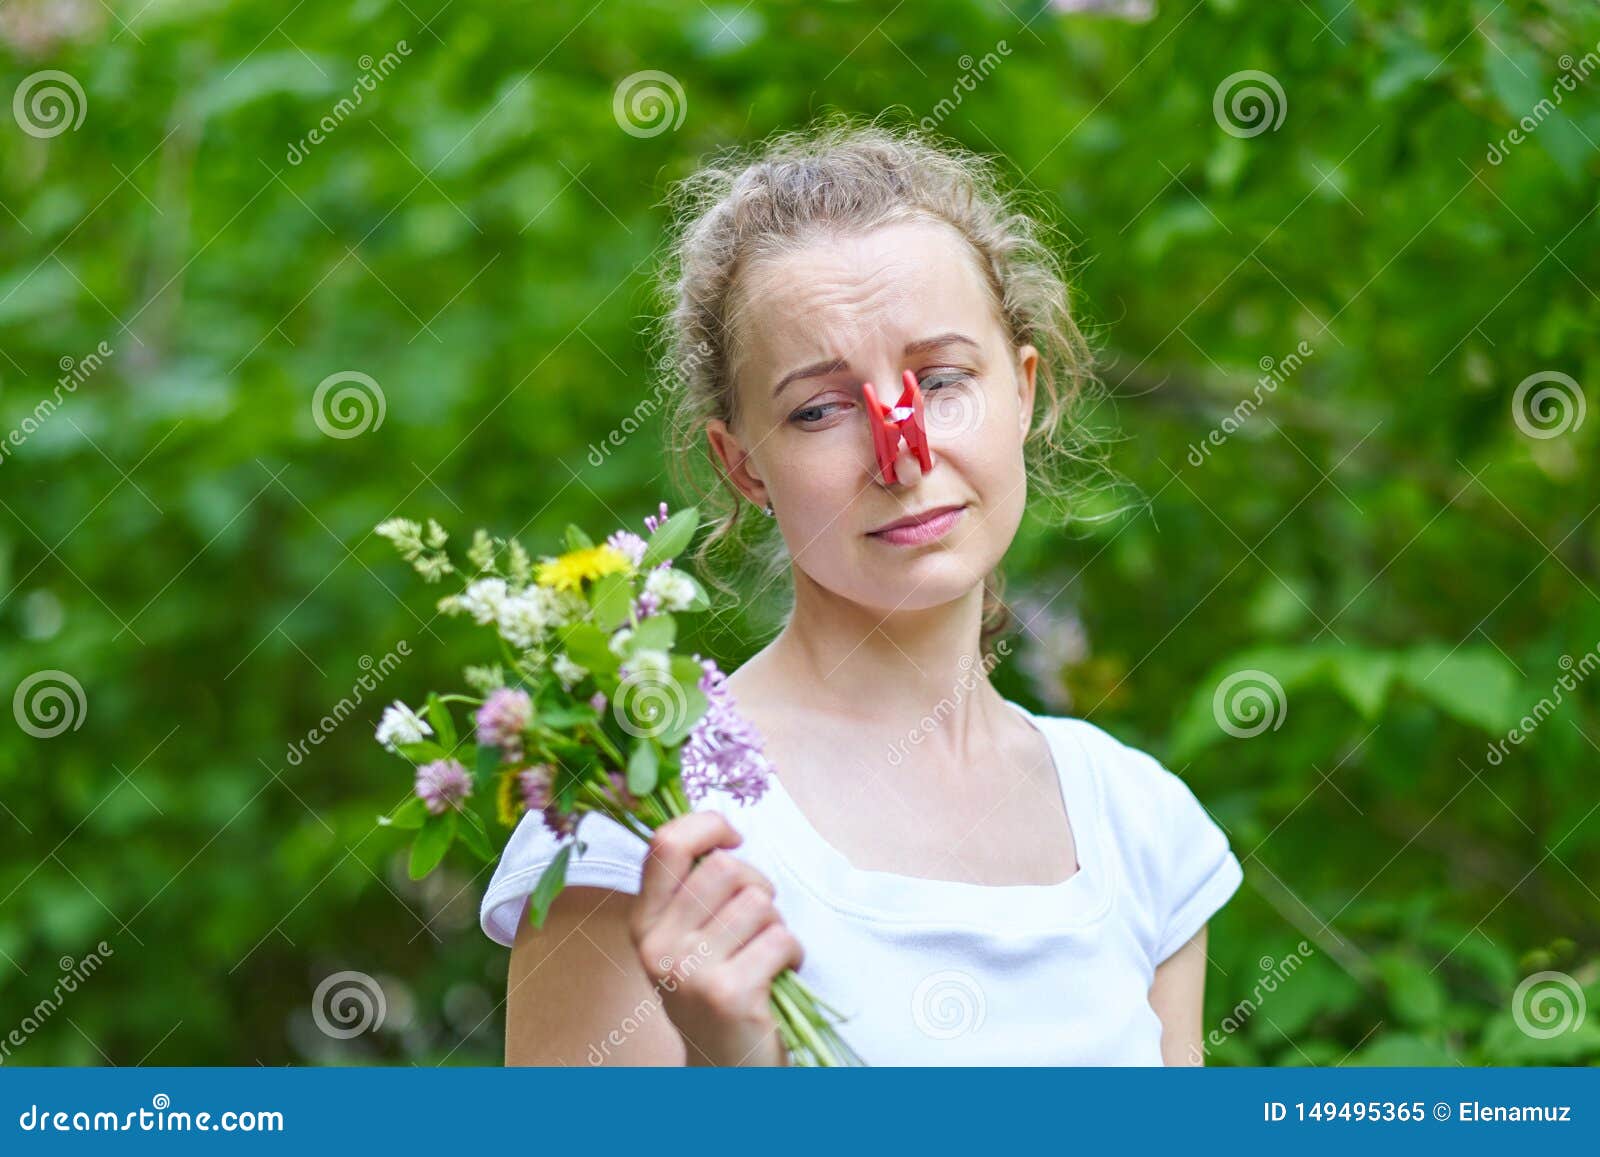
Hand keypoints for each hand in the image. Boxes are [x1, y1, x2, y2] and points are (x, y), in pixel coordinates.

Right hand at [628, 811, 803, 1065]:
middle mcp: (658, 946)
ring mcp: (690, 971)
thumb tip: (722, 829)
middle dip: (758, 884)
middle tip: (759, 917)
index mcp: (644, 924)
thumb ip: (693, 891)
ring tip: (766, 953)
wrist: (725, 1072)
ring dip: (777, 923)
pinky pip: (780, 938)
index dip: (707, 826)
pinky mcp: (727, 993)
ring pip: (758, 901)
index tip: (733, 837)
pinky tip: (779, 975)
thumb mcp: (686, 940)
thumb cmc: (716, 992)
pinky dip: (793, 953)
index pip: (665, 845)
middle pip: (725, 868)